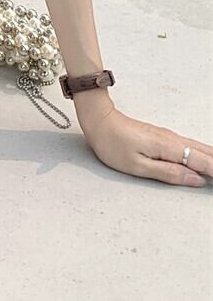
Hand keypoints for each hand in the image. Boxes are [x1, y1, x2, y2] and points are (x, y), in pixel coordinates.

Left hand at [78, 103, 211, 186]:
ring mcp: (168, 136)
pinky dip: (203, 153)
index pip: (201, 162)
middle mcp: (172, 139)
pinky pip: (190, 145)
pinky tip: (207, 157)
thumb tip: (196, 179)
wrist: (99, 121)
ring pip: (199, 147)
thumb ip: (169, 173)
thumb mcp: (138, 166)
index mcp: (168, 146)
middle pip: (204, 153)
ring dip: (212, 158)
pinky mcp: (163, 136)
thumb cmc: (112, 144)